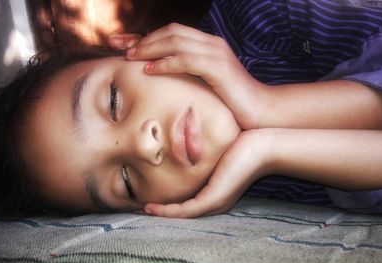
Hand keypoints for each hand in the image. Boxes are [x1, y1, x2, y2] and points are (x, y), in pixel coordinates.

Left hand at [107, 23, 263, 129]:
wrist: (263, 111)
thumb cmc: (232, 103)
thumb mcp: (206, 85)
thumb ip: (188, 77)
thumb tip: (161, 80)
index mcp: (207, 45)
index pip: (170, 33)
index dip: (143, 36)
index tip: (119, 43)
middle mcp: (211, 43)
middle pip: (169, 31)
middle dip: (141, 38)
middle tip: (118, 47)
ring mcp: (216, 54)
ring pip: (175, 41)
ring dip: (149, 48)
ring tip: (129, 57)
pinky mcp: (219, 68)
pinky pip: (186, 60)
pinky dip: (165, 63)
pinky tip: (149, 70)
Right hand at [143, 130, 269, 217]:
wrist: (265, 146)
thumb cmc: (243, 144)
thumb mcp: (216, 148)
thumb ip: (200, 149)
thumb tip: (185, 141)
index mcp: (215, 193)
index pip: (186, 203)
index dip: (165, 203)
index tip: (145, 197)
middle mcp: (214, 203)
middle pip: (181, 214)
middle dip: (159, 212)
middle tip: (135, 207)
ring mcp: (214, 203)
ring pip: (181, 216)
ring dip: (159, 215)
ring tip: (138, 211)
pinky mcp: (214, 199)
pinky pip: (186, 211)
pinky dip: (167, 212)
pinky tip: (150, 209)